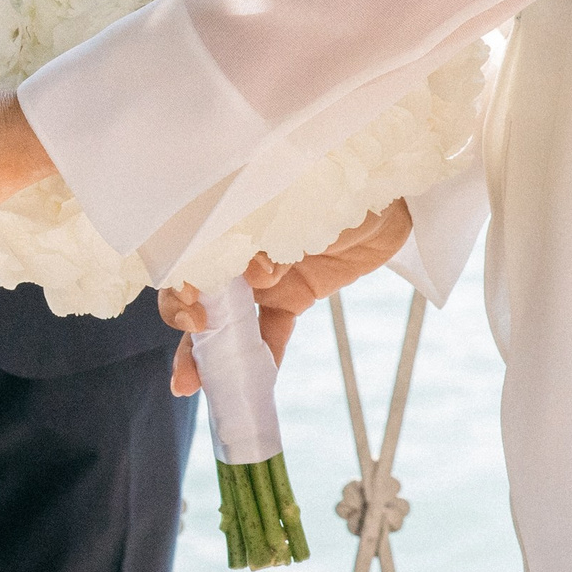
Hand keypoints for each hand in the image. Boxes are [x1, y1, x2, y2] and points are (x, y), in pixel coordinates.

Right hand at [159, 201, 414, 393]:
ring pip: (226, 318)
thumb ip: (276, 242)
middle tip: (189, 338)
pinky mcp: (292, 297)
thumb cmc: (342, 184)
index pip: (189, 252)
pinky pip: (271, 333)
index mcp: (231, 219)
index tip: (190, 304)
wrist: (391, 194)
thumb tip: (257, 277)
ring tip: (190, 383)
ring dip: (208, 352)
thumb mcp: (305, 207)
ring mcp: (263, 277)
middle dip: (182, 319)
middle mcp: (238, 249)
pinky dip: (263, 359)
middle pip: (196, 288)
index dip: (180, 281)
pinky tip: (253, 388)